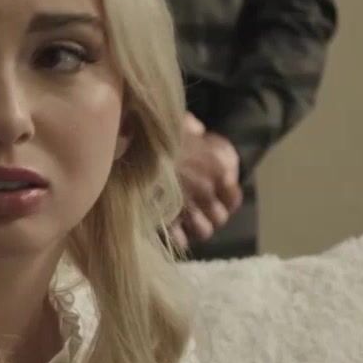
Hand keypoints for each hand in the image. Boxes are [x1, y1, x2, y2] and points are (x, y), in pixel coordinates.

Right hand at [170, 114, 241, 249]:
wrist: (129, 146)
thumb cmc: (157, 132)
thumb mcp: (181, 122)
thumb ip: (195, 129)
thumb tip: (198, 131)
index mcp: (219, 165)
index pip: (234, 197)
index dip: (225, 199)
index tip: (215, 197)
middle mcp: (209, 189)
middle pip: (220, 217)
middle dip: (209, 216)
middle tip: (196, 210)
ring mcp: (190, 207)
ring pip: (204, 231)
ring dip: (194, 228)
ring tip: (184, 221)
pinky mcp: (169, 221)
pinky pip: (181, 240)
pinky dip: (176, 237)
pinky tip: (169, 227)